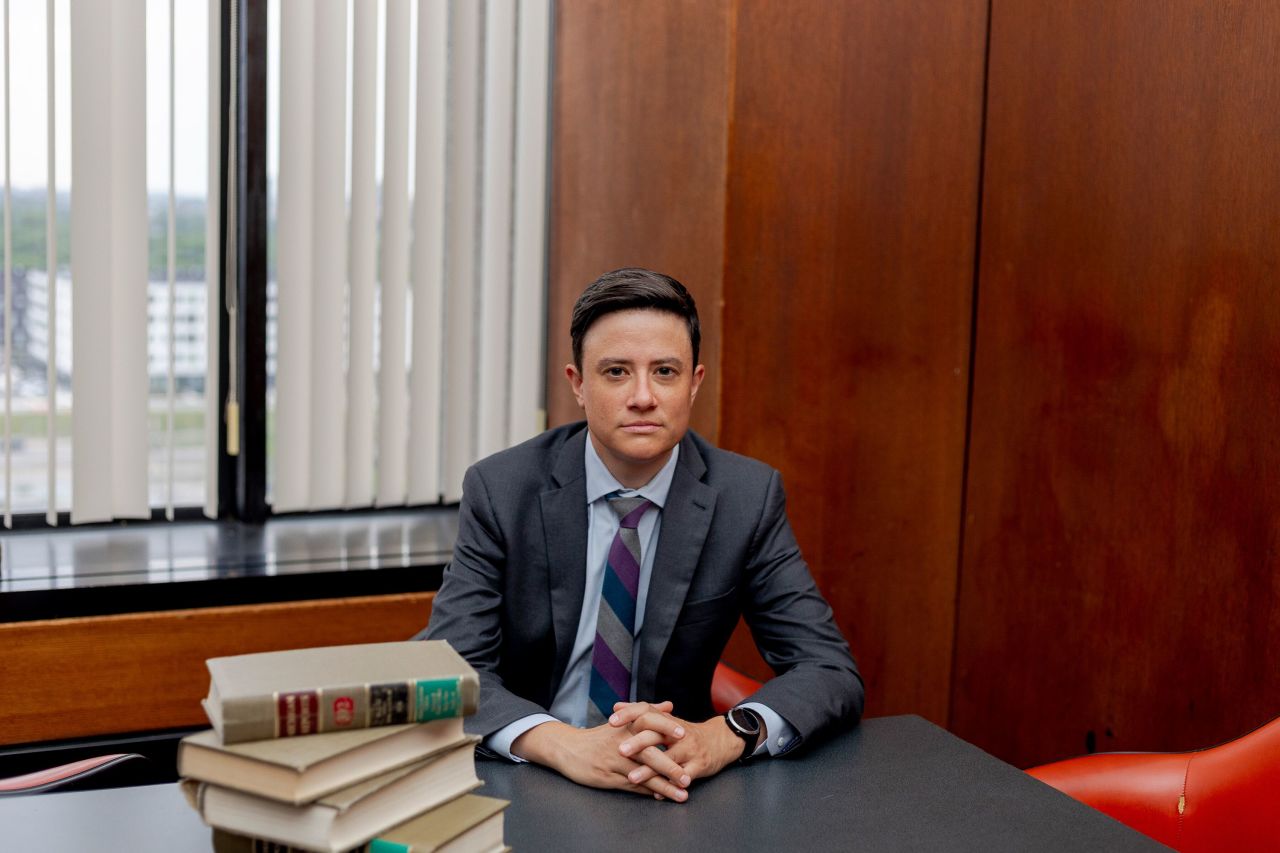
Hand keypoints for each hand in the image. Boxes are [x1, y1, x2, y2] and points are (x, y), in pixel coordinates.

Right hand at [510, 716, 690, 800]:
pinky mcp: (607, 777)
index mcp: (625, 726)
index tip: (685, 736)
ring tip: (682, 794)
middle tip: (688, 776)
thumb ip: (647, 712)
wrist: (568, 748)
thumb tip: (669, 705)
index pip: (649, 724)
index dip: (666, 729)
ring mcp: (614, 761)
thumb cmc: (599, 736)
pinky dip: (648, 792)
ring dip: (664, 786)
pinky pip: (632, 786)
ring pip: (643, 775)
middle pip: (649, 754)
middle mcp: (620, 743)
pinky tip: (662, 797)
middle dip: (670, 767)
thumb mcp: (621, 721)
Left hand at [610, 702, 744, 791]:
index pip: (646, 712)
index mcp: (667, 721)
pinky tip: (656, 794)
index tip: (611, 720)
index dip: (629, 714)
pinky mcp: (699, 765)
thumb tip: (616, 705)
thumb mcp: (666, 720)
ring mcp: (689, 749)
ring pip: (668, 759)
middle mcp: (678, 733)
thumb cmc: (687, 733)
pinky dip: (669, 786)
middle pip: (656, 735)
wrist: (721, 740)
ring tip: (632, 778)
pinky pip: (683, 777)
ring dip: (649, 770)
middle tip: (619, 750)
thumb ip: (641, 715)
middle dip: (637, 743)